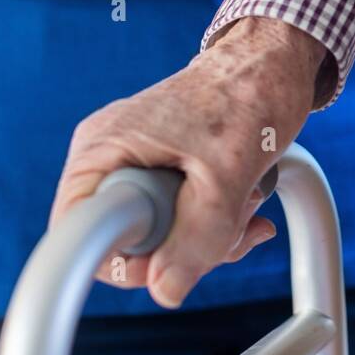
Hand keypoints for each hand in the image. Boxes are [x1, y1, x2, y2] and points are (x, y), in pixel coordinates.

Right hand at [49, 17, 325, 307]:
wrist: (275, 63)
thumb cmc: (250, 94)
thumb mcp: (228, 173)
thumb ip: (199, 236)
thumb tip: (166, 291)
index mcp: (103, 150)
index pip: (79, 237)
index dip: (127, 261)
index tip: (175, 252)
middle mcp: (110, 156)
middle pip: (125, 242)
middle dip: (185, 246)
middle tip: (229, 221)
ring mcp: (136, 162)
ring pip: (159, 234)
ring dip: (211, 234)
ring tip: (246, 200)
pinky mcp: (164, 167)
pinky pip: (179, 216)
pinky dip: (216, 221)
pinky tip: (248, 202)